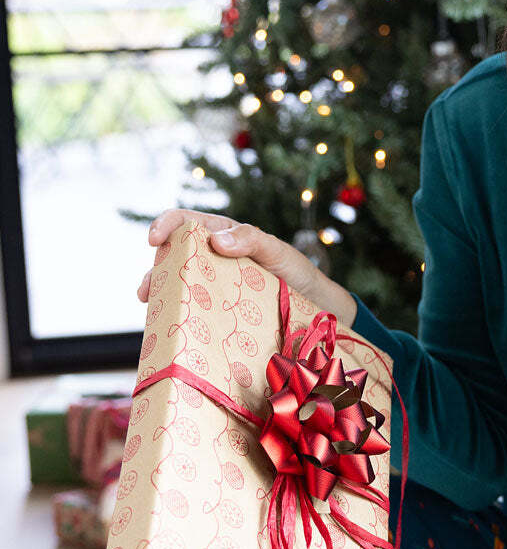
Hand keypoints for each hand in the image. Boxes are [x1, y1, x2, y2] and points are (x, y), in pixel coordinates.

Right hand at [137, 207, 356, 326]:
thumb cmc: (296, 271)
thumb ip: (250, 239)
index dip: (165, 225)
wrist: (317, 307)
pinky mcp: (219, 311)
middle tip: (147, 290)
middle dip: (155, 270)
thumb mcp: (277, 251)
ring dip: (162, 296)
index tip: (154, 240)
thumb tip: (215, 239)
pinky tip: (173, 326)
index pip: (186, 222)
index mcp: (223, 236)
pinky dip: (180, 316)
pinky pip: (195, 310)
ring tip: (153, 310)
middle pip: (173, 258)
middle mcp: (213, 259)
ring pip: (179, 286)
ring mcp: (214, 286)